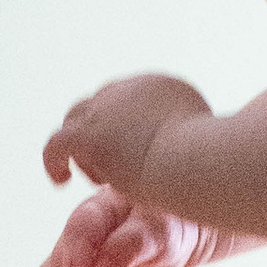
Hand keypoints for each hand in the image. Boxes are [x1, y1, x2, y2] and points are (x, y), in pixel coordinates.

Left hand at [42, 72, 209, 194]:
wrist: (195, 163)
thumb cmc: (209, 164)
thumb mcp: (211, 141)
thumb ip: (197, 138)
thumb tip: (204, 149)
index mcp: (160, 87)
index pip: (130, 100)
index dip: (125, 127)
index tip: (132, 151)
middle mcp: (130, 89)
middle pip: (102, 105)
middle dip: (104, 132)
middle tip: (113, 166)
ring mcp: (106, 109)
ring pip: (79, 123)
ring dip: (86, 149)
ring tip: (102, 178)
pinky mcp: (88, 134)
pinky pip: (58, 143)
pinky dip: (55, 160)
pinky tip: (60, 180)